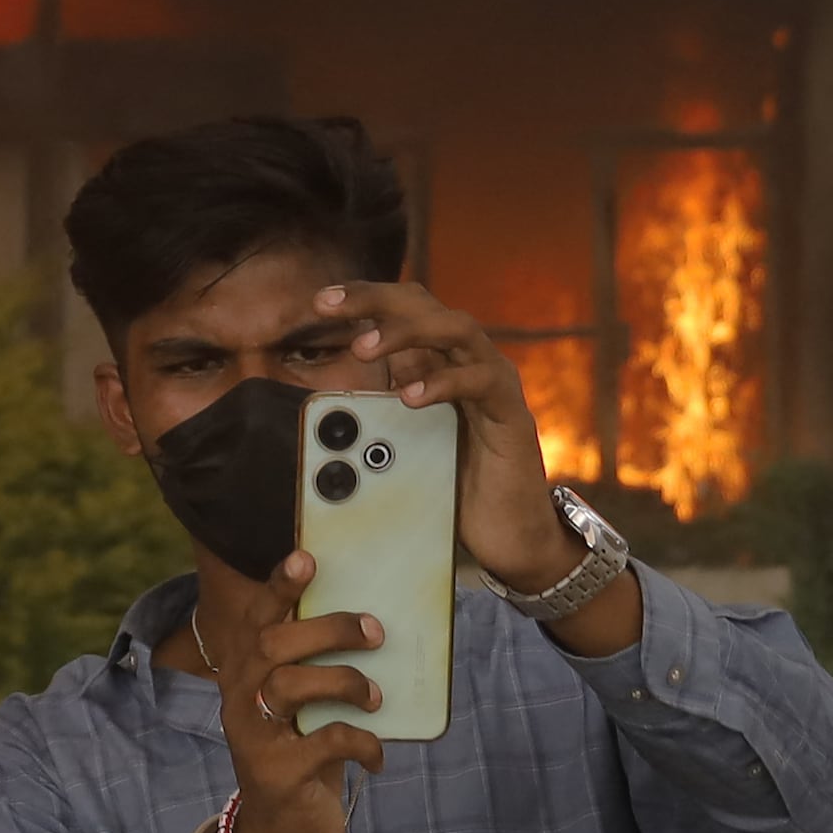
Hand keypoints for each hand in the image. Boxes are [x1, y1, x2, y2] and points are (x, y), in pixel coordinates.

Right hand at [200, 547, 386, 832]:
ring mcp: (255, 738)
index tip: (306, 558)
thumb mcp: (302, 713)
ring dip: (345, 681)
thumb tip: (373, 625)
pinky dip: (361, 742)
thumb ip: (316, 672)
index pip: (256, 620)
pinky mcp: (279, 774)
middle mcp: (240, 701)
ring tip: (376, 696)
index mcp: (245, 676)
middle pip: (274, 645)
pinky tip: (376, 755)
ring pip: (291, 686)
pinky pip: (324, 742)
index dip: (278, 587)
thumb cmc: (300, 758)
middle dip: (328, 629)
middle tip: (374, 630)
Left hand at [311, 278, 577, 586]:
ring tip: (363, 350)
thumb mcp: (402, 442)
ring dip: (405, 331)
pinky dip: (443, 382)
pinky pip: (482, 381)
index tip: (320, 302)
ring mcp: (494, 382)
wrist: (510, 534)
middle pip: (424, 304)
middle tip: (328, 306)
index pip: (404, 308)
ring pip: (455, 328)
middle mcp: (468, 361)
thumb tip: (326, 408)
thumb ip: (377, 413)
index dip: (364, 298)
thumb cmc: (455, 485)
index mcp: (439, 362)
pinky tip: (410, 396)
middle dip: (373, 298)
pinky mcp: (512, 413)